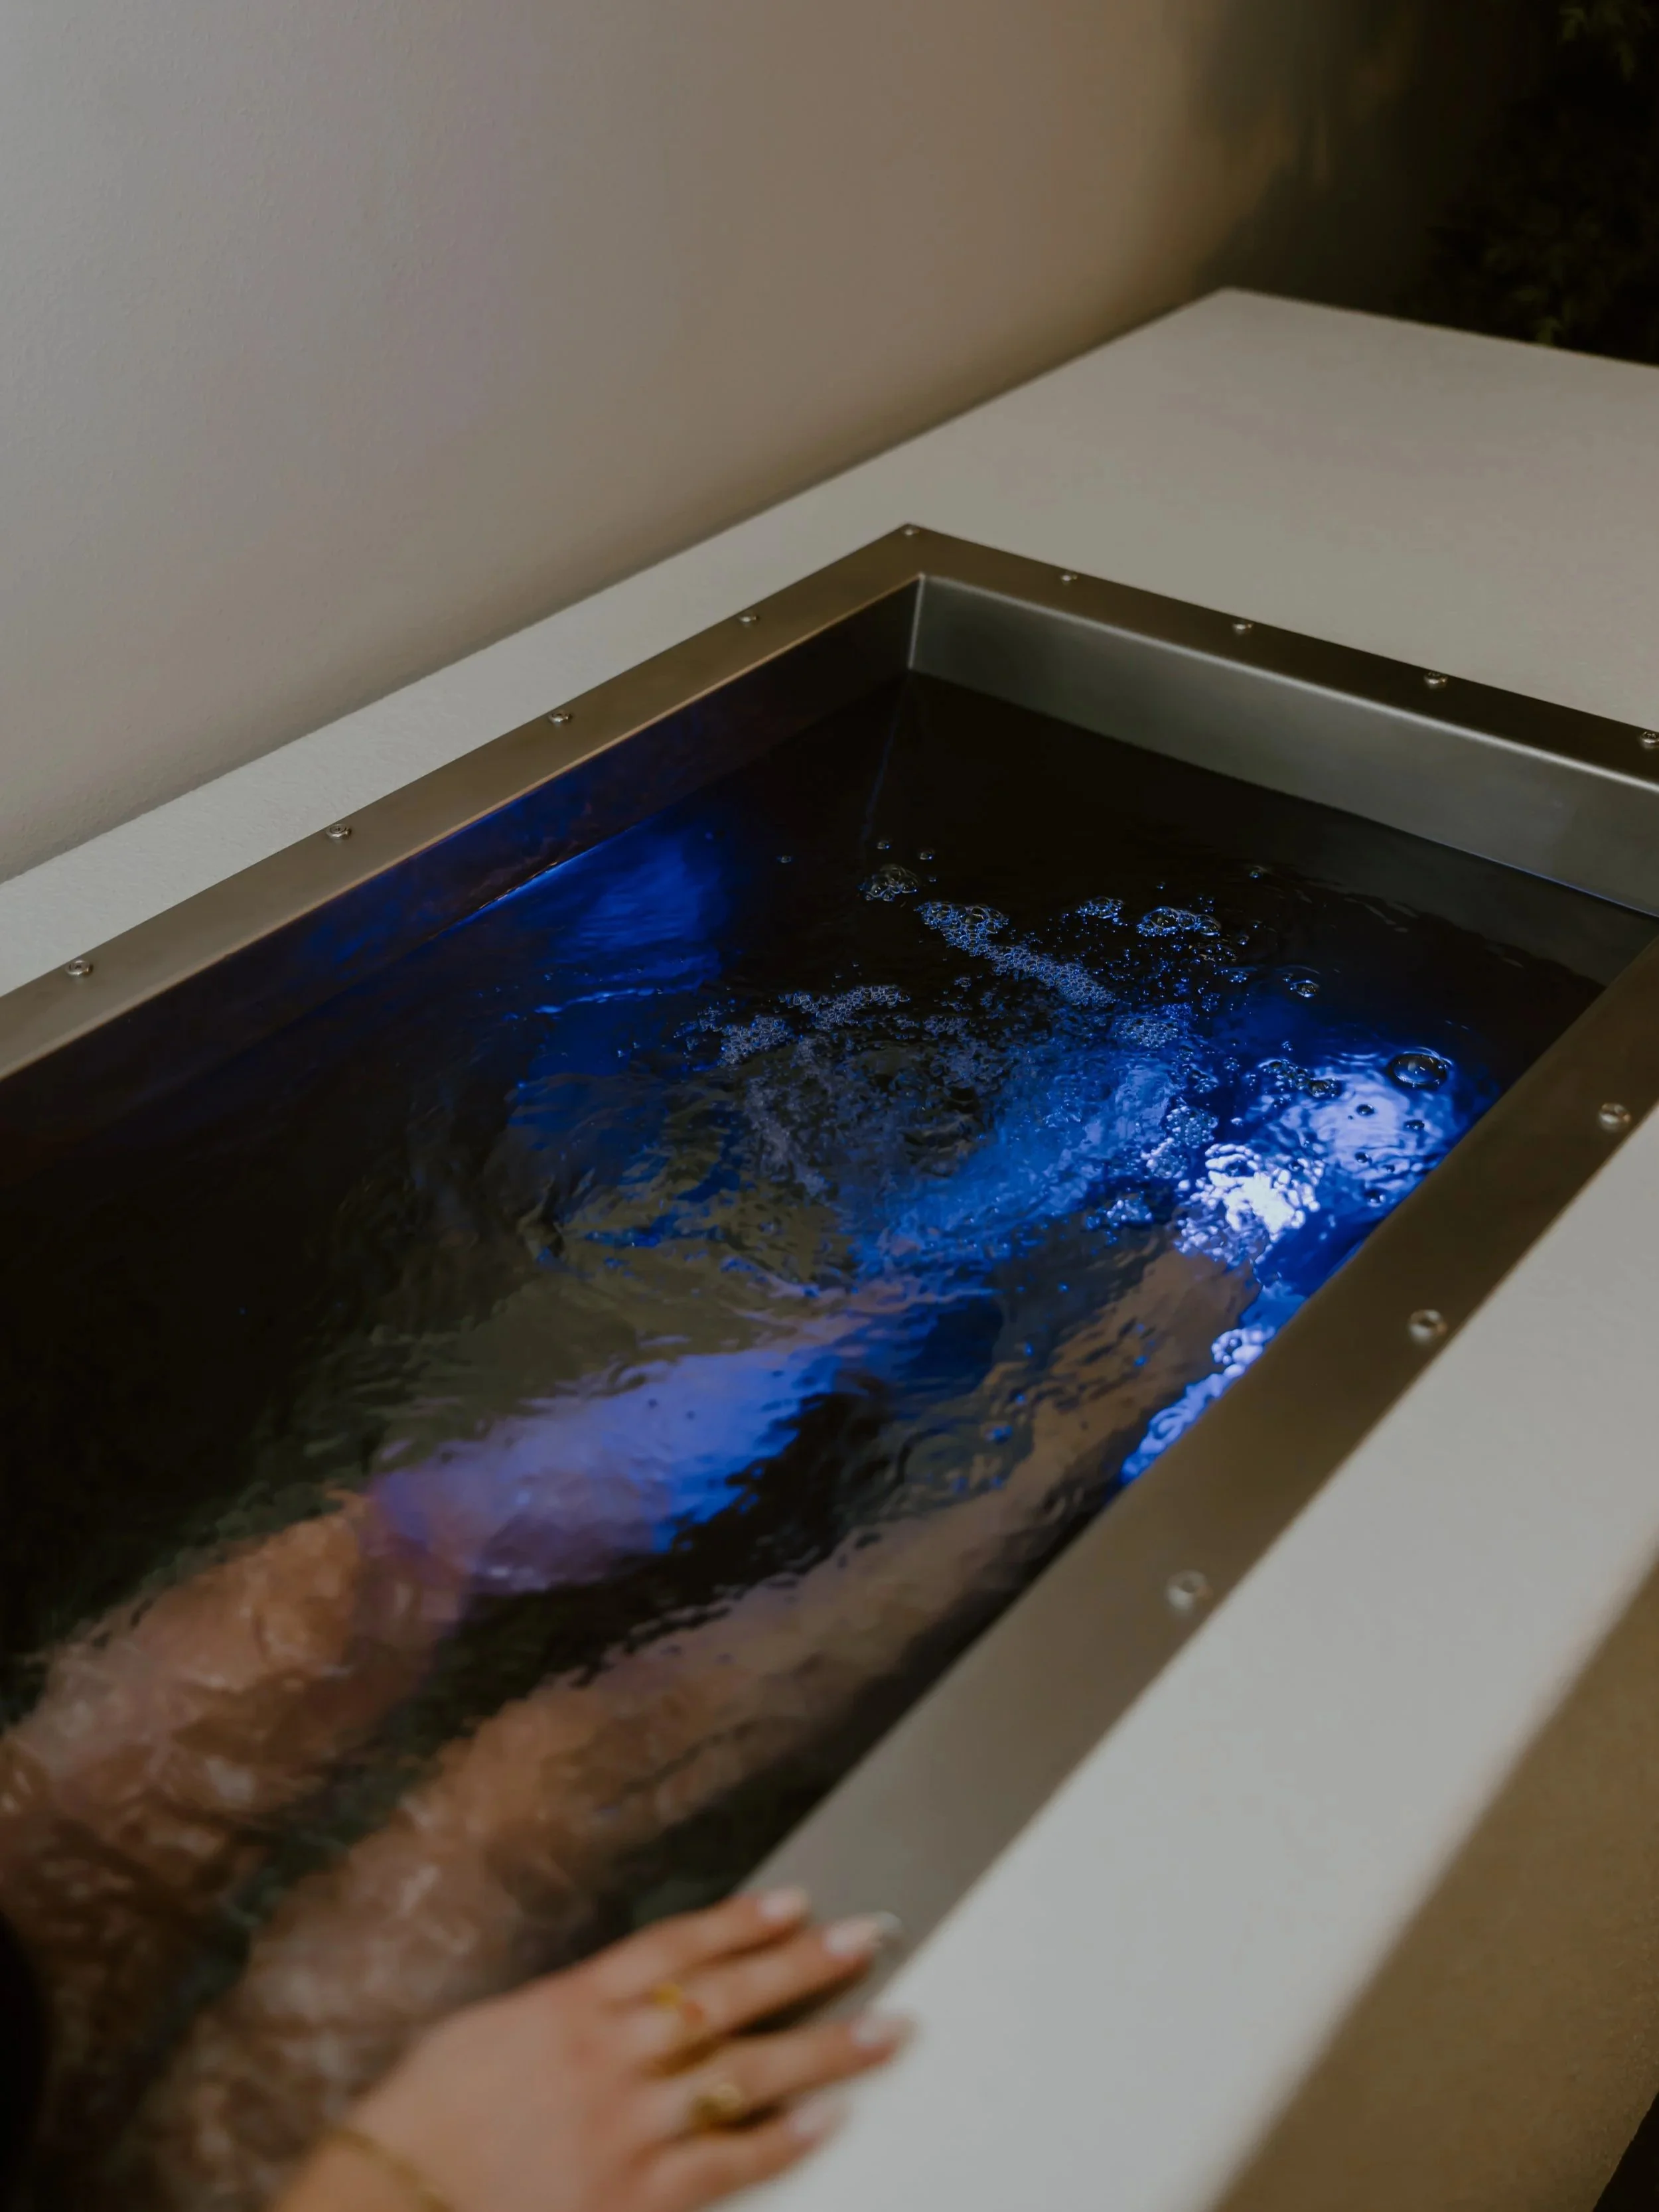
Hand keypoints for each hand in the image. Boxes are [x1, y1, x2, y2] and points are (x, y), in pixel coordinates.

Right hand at [275, 1890, 909, 2211]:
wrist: (383, 2203)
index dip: (740, 1923)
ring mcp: (626, 2131)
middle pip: (727, 1999)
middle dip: (805, 1967)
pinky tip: (828, 2121)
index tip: (796, 1900)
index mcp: (569, 2006)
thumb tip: (611, 1995)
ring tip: (885, 2027)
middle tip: (868, 1939)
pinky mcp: (633, 2202)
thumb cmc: (422, 2120)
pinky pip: (725, 2167)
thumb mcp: (483, 2032)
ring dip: (823, 2049)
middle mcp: (609, 2058)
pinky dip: (781, 2143)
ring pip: (747, 2076)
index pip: (676, 1949)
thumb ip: (560, 2010)